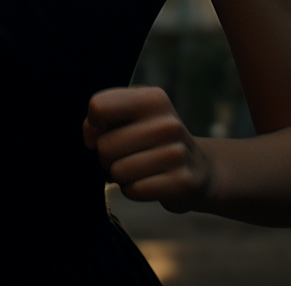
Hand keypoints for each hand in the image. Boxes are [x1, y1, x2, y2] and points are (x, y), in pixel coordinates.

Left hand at [82, 86, 212, 213]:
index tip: (103, 132)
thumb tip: (91, 136)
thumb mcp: (132, 116)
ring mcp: (178, 154)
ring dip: (121, 175)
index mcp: (153, 99)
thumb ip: (102, 117)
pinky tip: (149, 182)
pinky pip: (134, 190)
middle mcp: (168, 124)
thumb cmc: (154, 140)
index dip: (92, 125)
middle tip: (127, 155)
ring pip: (118, 171)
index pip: (99, 106)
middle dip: (107, 156)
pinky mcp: (182, 182)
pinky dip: (134, 190)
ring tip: (140, 169)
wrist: (199, 168)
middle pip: (105, 145)